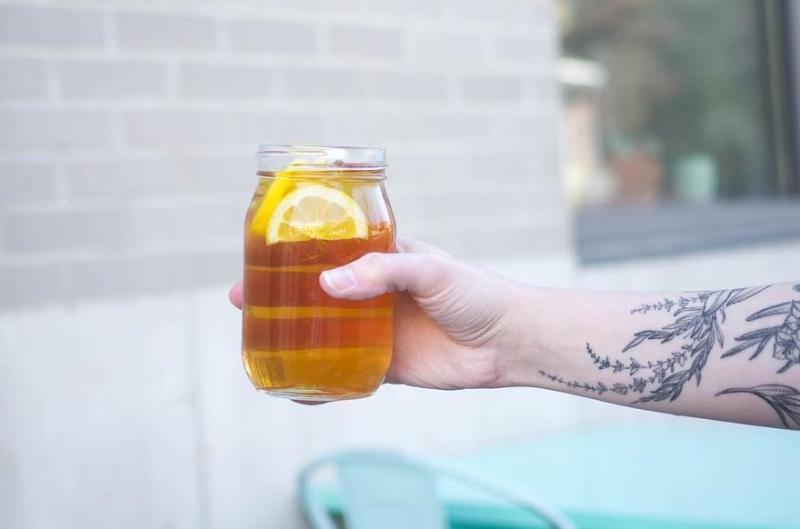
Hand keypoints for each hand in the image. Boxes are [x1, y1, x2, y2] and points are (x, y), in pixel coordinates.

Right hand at [229, 238, 521, 389]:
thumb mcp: (429, 269)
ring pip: (323, 333)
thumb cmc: (476, 293)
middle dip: (279, 296)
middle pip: (315, 293)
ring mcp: (375, 330)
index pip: (328, 251)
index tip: (259, 255)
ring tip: (257, 342)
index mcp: (380, 259)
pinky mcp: (385, 364)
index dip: (293, 253)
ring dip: (292, 337)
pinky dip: (320, 380)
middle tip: (243, 299)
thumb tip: (328, 286)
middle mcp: (373, 293)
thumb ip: (382, 272)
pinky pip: (344, 373)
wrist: (508, 340)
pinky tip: (295, 385)